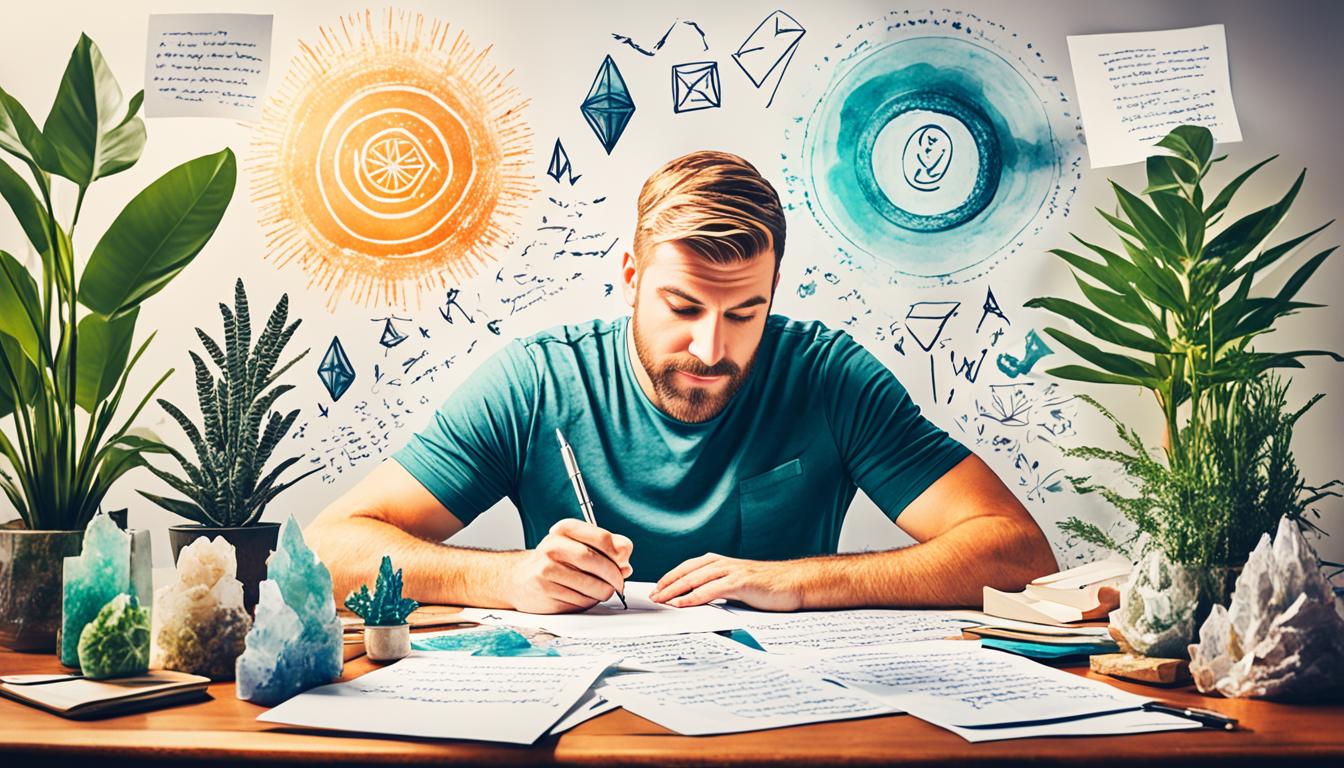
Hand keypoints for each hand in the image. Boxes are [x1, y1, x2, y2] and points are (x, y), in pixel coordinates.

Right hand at [507, 519, 632, 613]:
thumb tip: (626, 562)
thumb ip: (606, 548)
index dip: (619, 553)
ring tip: (602, 590)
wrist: (520, 579)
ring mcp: (547, 569)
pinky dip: (589, 602)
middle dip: (614, 576)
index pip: (603, 538)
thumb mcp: (578, 545)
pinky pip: (580, 601)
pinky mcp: (546, 591)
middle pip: (597, 562)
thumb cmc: (555, 561)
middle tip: (619, 583)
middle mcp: (553, 546)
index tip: (624, 562)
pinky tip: (583, 596)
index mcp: (565, 529)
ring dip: (603, 592)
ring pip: (591, 585)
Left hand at [649, 553, 801, 611]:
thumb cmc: (766, 586)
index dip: (669, 578)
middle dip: (667, 585)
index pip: (687, 568)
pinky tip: (682, 603)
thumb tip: (694, 600)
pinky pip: (711, 590)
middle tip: (652, 597)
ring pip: (695, 579)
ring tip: (661, 601)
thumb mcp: (736, 585)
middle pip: (686, 572)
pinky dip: (693, 597)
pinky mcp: (740, 582)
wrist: (793, 583)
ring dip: (675, 591)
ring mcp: (731, 571)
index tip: (655, 589)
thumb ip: (717, 588)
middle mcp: (722, 563)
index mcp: (719, 562)